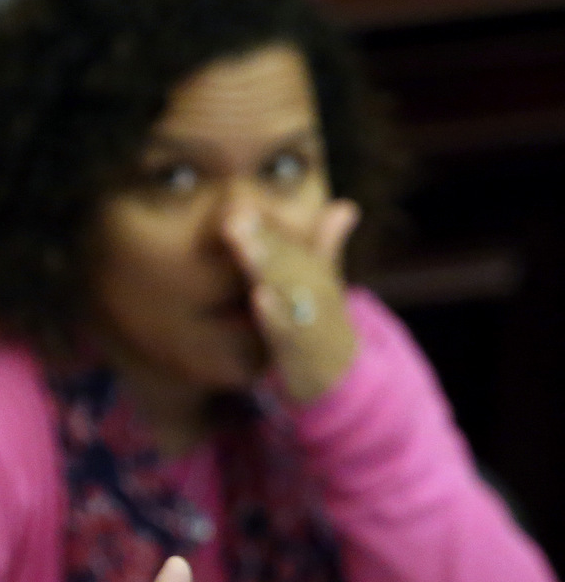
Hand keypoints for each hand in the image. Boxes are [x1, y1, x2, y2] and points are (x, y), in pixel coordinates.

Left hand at [223, 199, 358, 401]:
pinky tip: (258, 297)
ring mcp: (310, 320)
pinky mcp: (303, 348)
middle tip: (235, 218)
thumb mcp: (326, 282)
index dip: (265, 228)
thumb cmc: (323, 321)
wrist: (342, 375)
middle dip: (261, 240)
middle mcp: (316, 293)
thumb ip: (327, 244)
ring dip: (264, 268)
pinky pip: (287, 330)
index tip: (240, 207)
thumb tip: (347, 206)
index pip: (289, 247)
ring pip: (286, 291)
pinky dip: (274, 314)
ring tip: (242, 245)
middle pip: (286, 263)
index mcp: (315, 276)